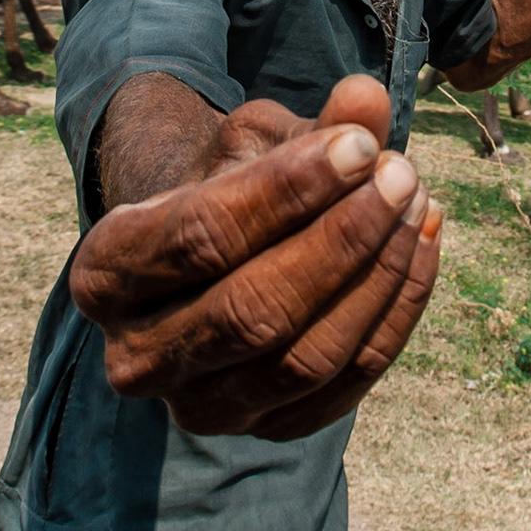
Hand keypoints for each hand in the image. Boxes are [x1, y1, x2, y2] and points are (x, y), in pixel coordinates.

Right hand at [70, 75, 442, 440]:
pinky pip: (348, 383)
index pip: (201, 235)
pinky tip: (423, 241)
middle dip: (342, 239)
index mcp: (107, 274)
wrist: (210, 254)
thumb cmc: (227, 184)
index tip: (361, 145)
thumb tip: (365, 99)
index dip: (288, 190)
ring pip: (306, 358)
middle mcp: (137, 358)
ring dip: (379, 275)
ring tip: (418, 199)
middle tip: (402, 174)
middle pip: (253, 310)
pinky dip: (397, 312)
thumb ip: (307, 127)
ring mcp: (201, 409)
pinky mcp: (267, 431)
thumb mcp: (252, 141)